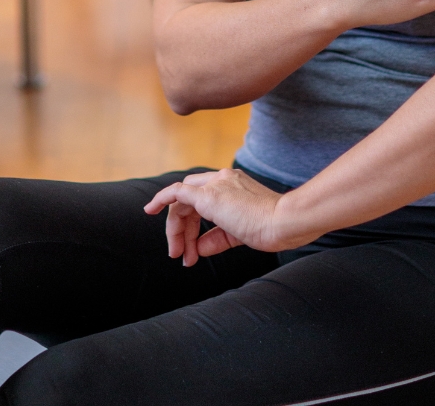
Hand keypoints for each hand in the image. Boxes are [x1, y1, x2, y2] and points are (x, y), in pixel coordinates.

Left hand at [144, 169, 293, 266]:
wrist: (284, 222)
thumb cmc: (270, 228)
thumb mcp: (240, 234)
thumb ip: (217, 238)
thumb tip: (198, 248)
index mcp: (233, 184)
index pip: (203, 198)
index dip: (191, 221)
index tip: (189, 244)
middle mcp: (222, 179)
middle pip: (188, 199)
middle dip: (181, 228)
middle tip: (180, 255)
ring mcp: (216, 185)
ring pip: (181, 201)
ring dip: (176, 229)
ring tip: (178, 254)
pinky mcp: (209, 195)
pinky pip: (177, 193)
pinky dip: (161, 199)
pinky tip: (150, 210)